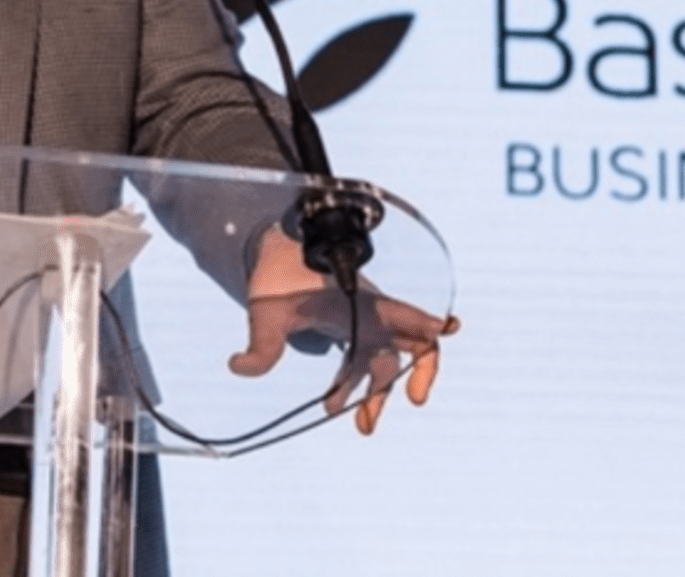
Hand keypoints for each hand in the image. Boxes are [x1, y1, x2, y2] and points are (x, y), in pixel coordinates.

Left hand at [229, 228, 459, 434]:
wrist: (273, 258)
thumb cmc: (278, 276)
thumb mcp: (268, 311)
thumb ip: (261, 343)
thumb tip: (240, 367)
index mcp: (364, 304)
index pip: (408, 315)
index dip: (429, 324)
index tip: (445, 330)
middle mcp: (372, 315)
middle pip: (412, 345)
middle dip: (417, 374)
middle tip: (414, 400)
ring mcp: (363, 324)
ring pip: (386, 363)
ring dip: (379, 393)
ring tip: (363, 426)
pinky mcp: (350, 332)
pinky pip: (365, 363)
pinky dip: (357, 384)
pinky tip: (334, 404)